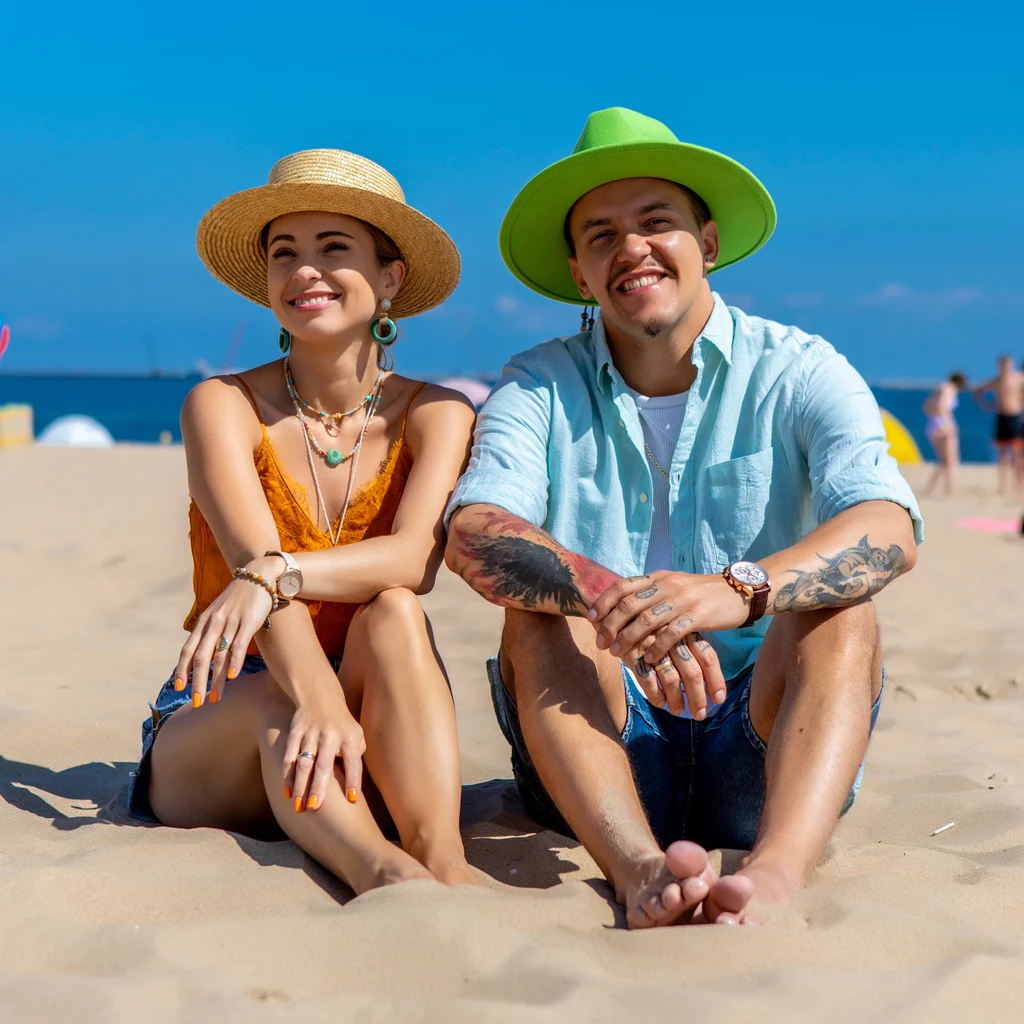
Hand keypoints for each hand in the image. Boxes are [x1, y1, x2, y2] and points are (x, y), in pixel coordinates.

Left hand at [174, 571, 273, 705]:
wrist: (259, 574)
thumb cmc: (240, 598)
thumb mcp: (220, 612)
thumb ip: (211, 630)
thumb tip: (205, 654)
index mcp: (205, 621)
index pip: (189, 649)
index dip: (183, 669)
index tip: (179, 688)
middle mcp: (214, 622)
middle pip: (202, 657)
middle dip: (197, 682)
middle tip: (196, 701)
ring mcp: (231, 622)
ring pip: (219, 655)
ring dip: (216, 679)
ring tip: (214, 697)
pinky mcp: (249, 621)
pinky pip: (239, 645)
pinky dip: (234, 661)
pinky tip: (232, 676)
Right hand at [283, 686, 364, 811]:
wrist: (320, 695)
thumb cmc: (342, 724)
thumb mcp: (356, 735)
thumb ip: (355, 757)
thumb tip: (353, 785)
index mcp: (349, 737)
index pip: (353, 762)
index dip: (353, 780)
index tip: (352, 799)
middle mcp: (330, 735)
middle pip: (324, 765)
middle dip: (319, 787)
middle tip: (315, 808)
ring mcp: (311, 734)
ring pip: (304, 763)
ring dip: (300, 786)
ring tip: (298, 807)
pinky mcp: (295, 732)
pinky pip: (289, 756)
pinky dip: (287, 776)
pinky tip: (287, 792)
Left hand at [588, 571, 749, 717]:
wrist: (738, 591)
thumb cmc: (701, 593)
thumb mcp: (673, 586)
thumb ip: (650, 594)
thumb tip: (621, 607)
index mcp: (658, 577)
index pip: (622, 585)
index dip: (603, 601)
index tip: (590, 618)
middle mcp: (667, 585)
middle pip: (629, 604)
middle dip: (610, 624)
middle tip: (600, 642)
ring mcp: (682, 599)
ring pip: (646, 619)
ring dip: (628, 638)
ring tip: (617, 652)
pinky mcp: (698, 615)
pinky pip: (672, 633)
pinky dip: (657, 647)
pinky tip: (649, 659)